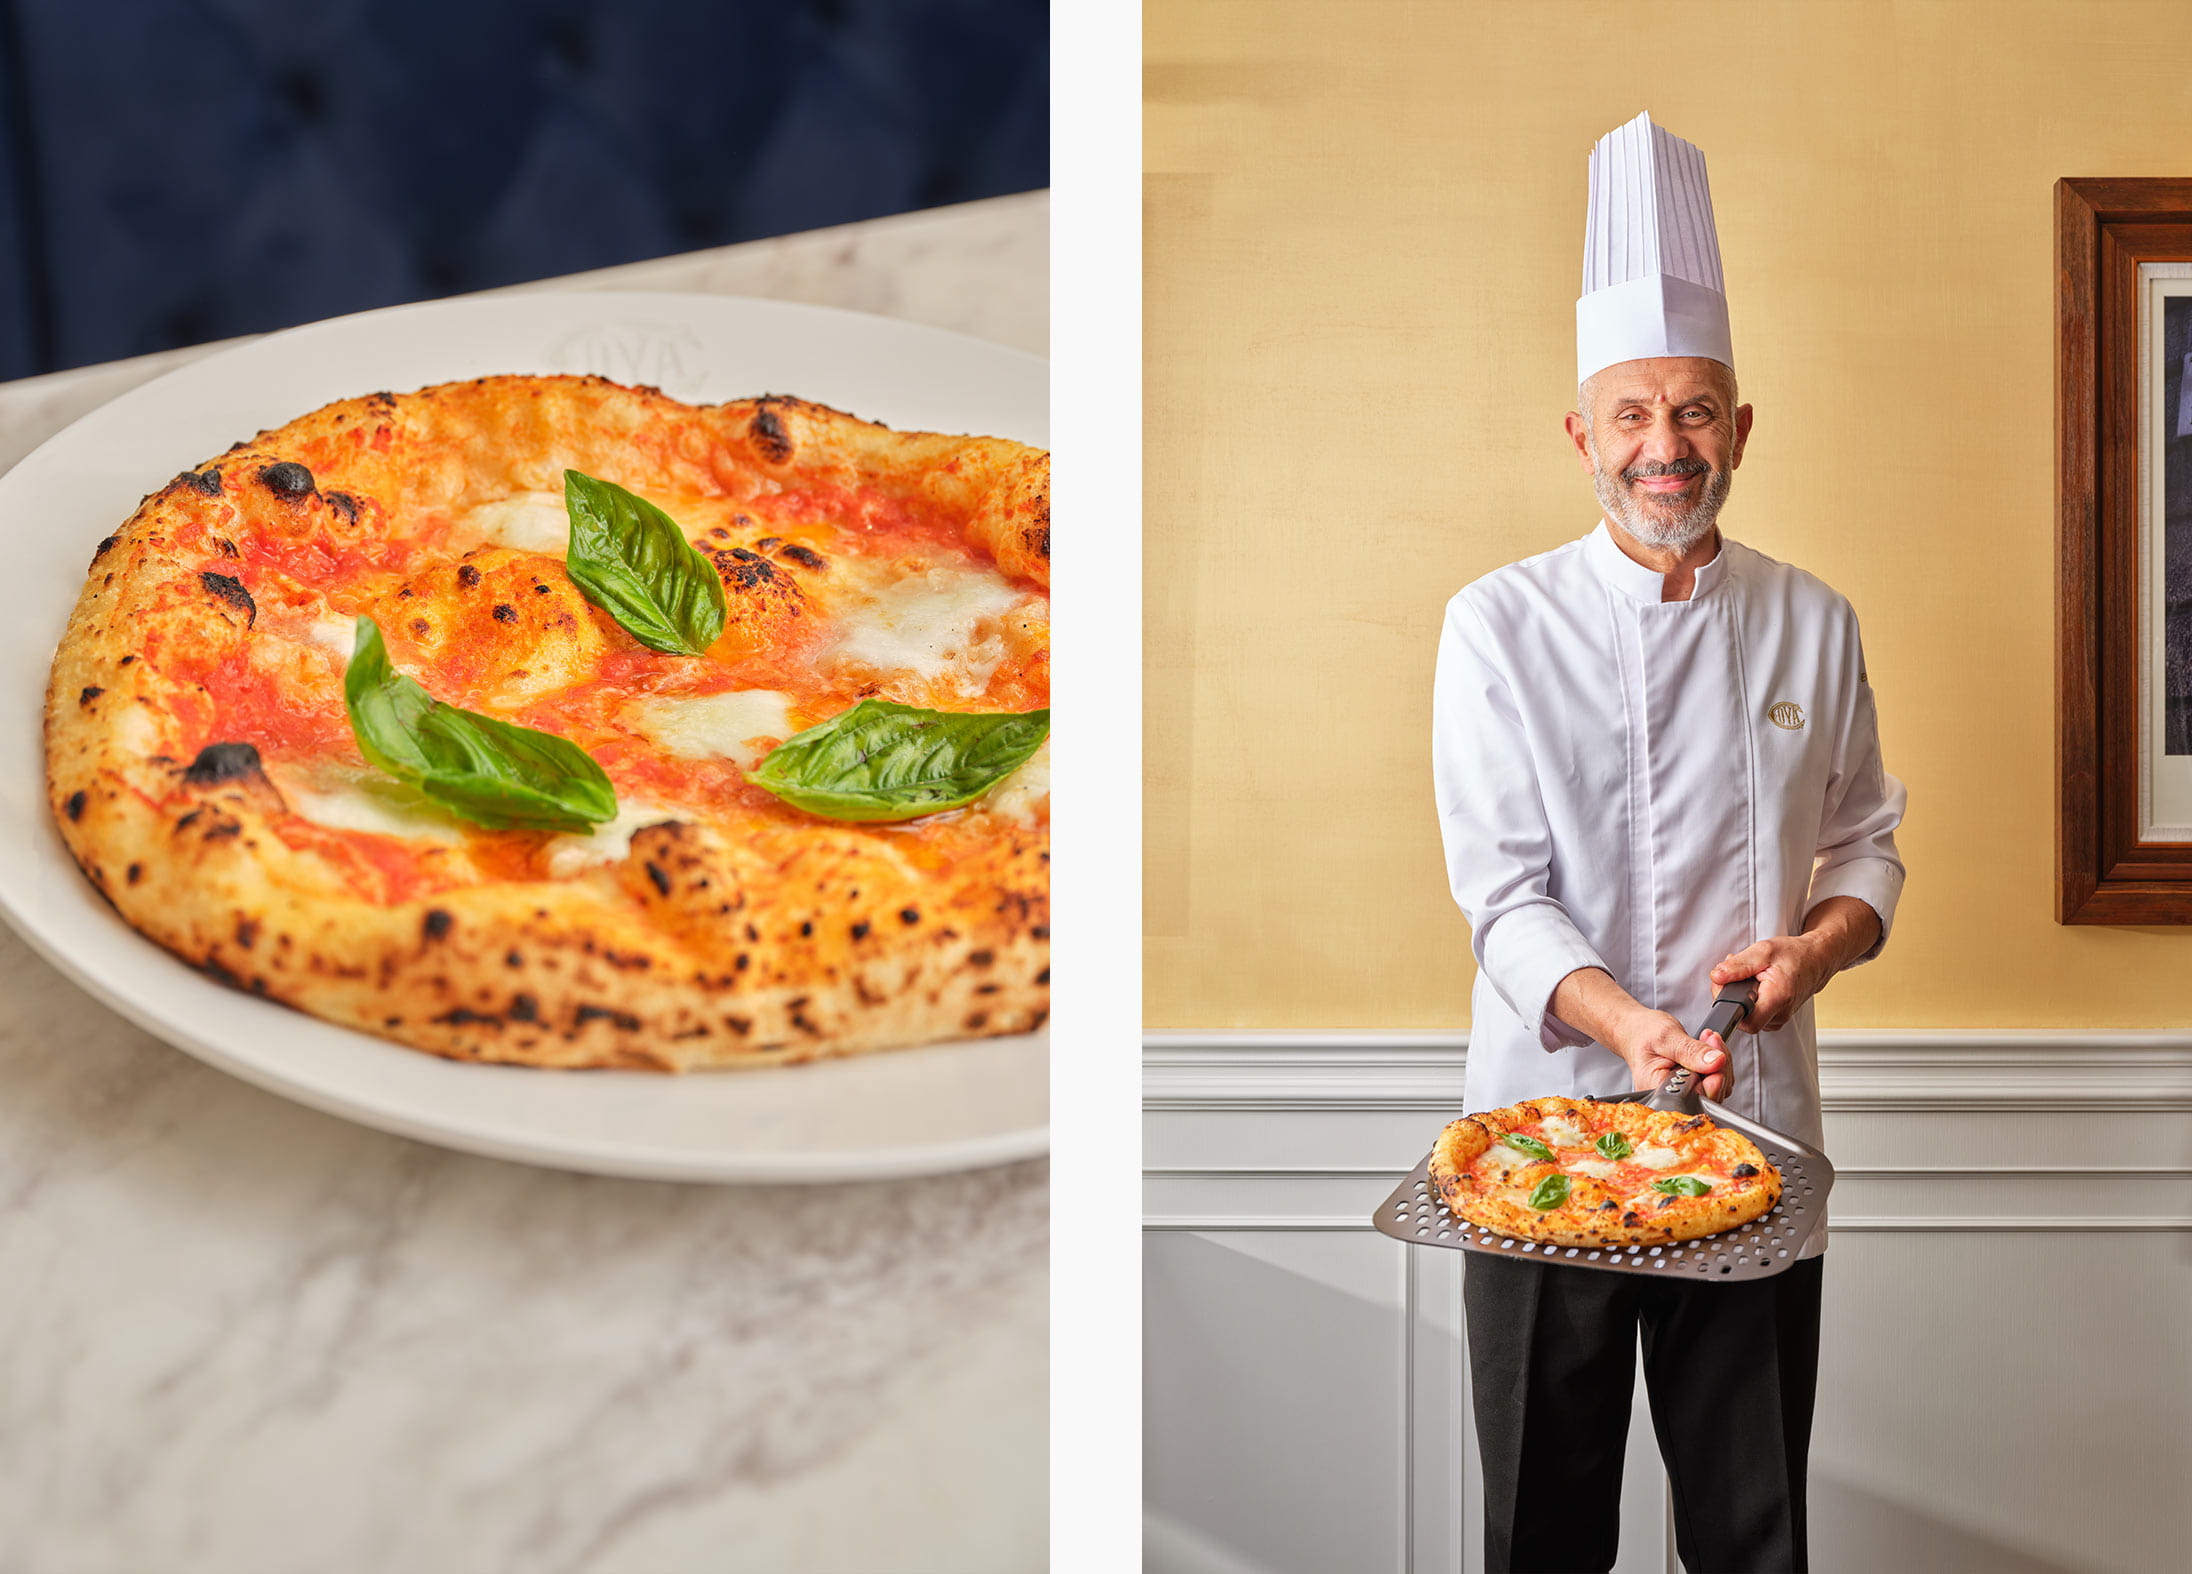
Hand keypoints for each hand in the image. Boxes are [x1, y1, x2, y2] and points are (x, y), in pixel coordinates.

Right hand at [1612, 1009, 1728, 1100]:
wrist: (1636, 1031)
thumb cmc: (1642, 1033)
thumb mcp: (1665, 1037)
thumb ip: (1690, 1051)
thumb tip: (1716, 1062)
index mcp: (1659, 1090)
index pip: (1696, 1097)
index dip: (1714, 1081)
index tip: (1718, 1059)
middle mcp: (1672, 1097)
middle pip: (1711, 1095)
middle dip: (1719, 1066)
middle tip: (1712, 1040)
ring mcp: (1684, 1093)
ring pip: (1717, 1088)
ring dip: (1720, 1062)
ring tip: (1707, 1040)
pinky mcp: (1692, 1086)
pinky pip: (1714, 1080)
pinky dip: (1717, 1062)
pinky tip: (1706, 1047)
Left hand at [1709, 934, 1832, 1032]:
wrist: (1816, 960)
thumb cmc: (1794, 954)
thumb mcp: (1763, 951)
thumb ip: (1738, 965)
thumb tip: (1717, 977)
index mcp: (1778, 997)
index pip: (1745, 1022)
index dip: (1728, 1006)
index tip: (1725, 987)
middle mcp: (1781, 1013)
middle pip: (1743, 1019)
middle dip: (1731, 997)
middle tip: (1735, 976)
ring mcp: (1779, 1019)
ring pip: (1747, 1017)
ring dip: (1739, 998)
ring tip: (1748, 978)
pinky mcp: (1777, 1018)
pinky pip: (1755, 1015)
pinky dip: (1749, 1000)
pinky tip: (1753, 985)